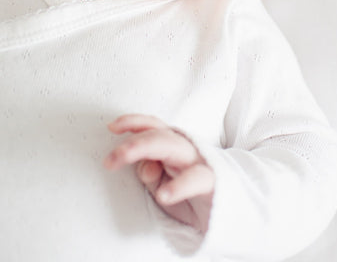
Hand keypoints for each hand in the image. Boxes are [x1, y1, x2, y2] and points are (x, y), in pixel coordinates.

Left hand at [105, 114, 214, 231]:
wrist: (226, 214)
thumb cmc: (190, 197)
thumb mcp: (162, 186)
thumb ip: (150, 174)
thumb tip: (144, 166)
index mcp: (172, 147)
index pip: (152, 127)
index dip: (133, 122)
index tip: (112, 127)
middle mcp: (185, 150)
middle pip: (159, 136)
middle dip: (134, 144)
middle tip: (111, 160)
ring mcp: (200, 163)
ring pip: (174, 148)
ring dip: (149, 151)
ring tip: (130, 164)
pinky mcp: (212, 183)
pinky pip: (196, 179)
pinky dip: (179, 185)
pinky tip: (164, 195)